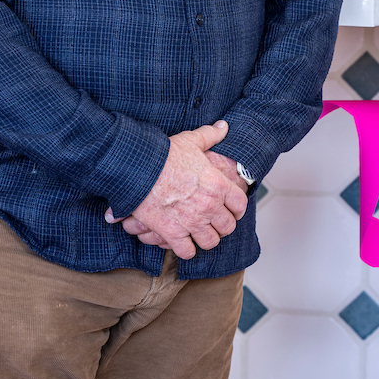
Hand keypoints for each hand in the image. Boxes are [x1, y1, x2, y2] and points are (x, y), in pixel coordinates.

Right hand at [104, 120, 247, 259]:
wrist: (139, 167)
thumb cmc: (164, 154)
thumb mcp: (191, 140)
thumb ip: (210, 135)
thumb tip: (223, 126)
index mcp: (217, 184)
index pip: (240, 205)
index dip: (237, 209)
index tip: (231, 210)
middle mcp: (209, 206)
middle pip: (227, 227)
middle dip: (222, 226)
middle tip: (213, 222)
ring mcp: (192, 221)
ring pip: (210, 242)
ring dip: (205, 238)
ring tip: (199, 233)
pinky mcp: (173, 233)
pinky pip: (187, 252)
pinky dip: (186, 249)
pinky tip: (182, 240)